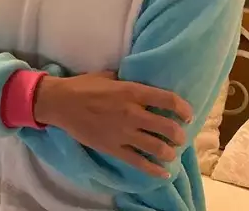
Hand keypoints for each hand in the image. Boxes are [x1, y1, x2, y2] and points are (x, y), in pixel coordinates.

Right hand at [34, 72, 193, 177]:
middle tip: (179, 135)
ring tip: (170, 151)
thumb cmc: (83, 86)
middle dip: (179, 134)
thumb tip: (138, 84)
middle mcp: (132, 113)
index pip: (167, 100)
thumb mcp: (107, 76)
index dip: (183, 107)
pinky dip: (154, 170)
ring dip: (169, 151)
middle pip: (168, 127)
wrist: (61, 103)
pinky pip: (139, 163)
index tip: (187, 113)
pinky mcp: (114, 148)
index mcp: (131, 91)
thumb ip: (126, 82)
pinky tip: (163, 172)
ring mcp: (124, 133)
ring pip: (158, 148)